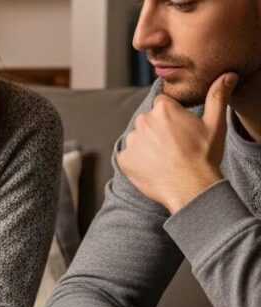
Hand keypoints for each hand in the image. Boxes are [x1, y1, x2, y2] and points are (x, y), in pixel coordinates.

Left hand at [118, 72, 238, 213]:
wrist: (191, 187)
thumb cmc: (204, 156)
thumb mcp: (215, 124)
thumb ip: (217, 96)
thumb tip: (227, 75)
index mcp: (163, 109)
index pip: (163, 104)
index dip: (172, 116)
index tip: (180, 129)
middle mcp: (143, 121)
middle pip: (149, 121)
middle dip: (159, 130)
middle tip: (175, 146)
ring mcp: (132, 141)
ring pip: (138, 138)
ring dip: (147, 145)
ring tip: (165, 159)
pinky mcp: (124, 159)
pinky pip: (129, 156)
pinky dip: (138, 162)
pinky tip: (154, 168)